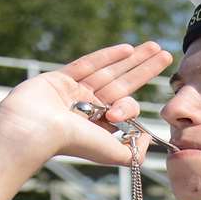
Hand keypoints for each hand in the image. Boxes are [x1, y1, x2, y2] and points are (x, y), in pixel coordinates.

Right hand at [0, 42, 174, 174]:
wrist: (34, 130)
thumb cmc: (73, 143)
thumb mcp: (113, 154)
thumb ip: (135, 152)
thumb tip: (148, 139)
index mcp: (98, 126)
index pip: (124, 108)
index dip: (129, 107)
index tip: (114, 114)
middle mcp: (87, 108)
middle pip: (122, 84)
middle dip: (145, 69)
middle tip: (167, 54)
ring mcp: (72, 92)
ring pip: (108, 71)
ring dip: (133, 58)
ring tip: (155, 46)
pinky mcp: (59, 78)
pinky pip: (86, 64)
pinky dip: (106, 56)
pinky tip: (127, 49)